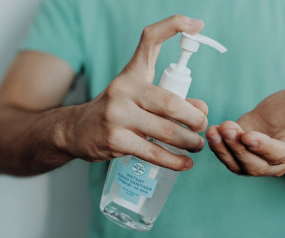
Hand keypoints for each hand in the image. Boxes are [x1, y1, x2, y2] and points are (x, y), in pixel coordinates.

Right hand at [60, 15, 206, 170]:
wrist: (76, 129)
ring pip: (165, 131)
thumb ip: (171, 99)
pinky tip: (184, 163)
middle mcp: (124, 90)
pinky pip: (152, 152)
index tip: (197, 25)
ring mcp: (117, 116)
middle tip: (202, 126)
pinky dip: (173, 160)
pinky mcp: (115, 140)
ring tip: (197, 146)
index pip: (150, 39)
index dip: (174, 26)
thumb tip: (202, 109)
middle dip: (193, 118)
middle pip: (169, 101)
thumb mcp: (139, 96)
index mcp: (132, 74)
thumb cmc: (116, 110)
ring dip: (189, 142)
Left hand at [206, 87, 284, 176]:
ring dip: (224, 150)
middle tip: (227, 129)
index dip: (264, 148)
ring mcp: (255, 157)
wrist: (284, 112)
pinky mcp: (240, 151)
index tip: (249, 136)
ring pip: (239, 165)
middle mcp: (274, 159)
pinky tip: (211, 132)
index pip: (279, 155)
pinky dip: (218, 148)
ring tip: (214, 131)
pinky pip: (228, 157)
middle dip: (238, 149)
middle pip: (255, 165)